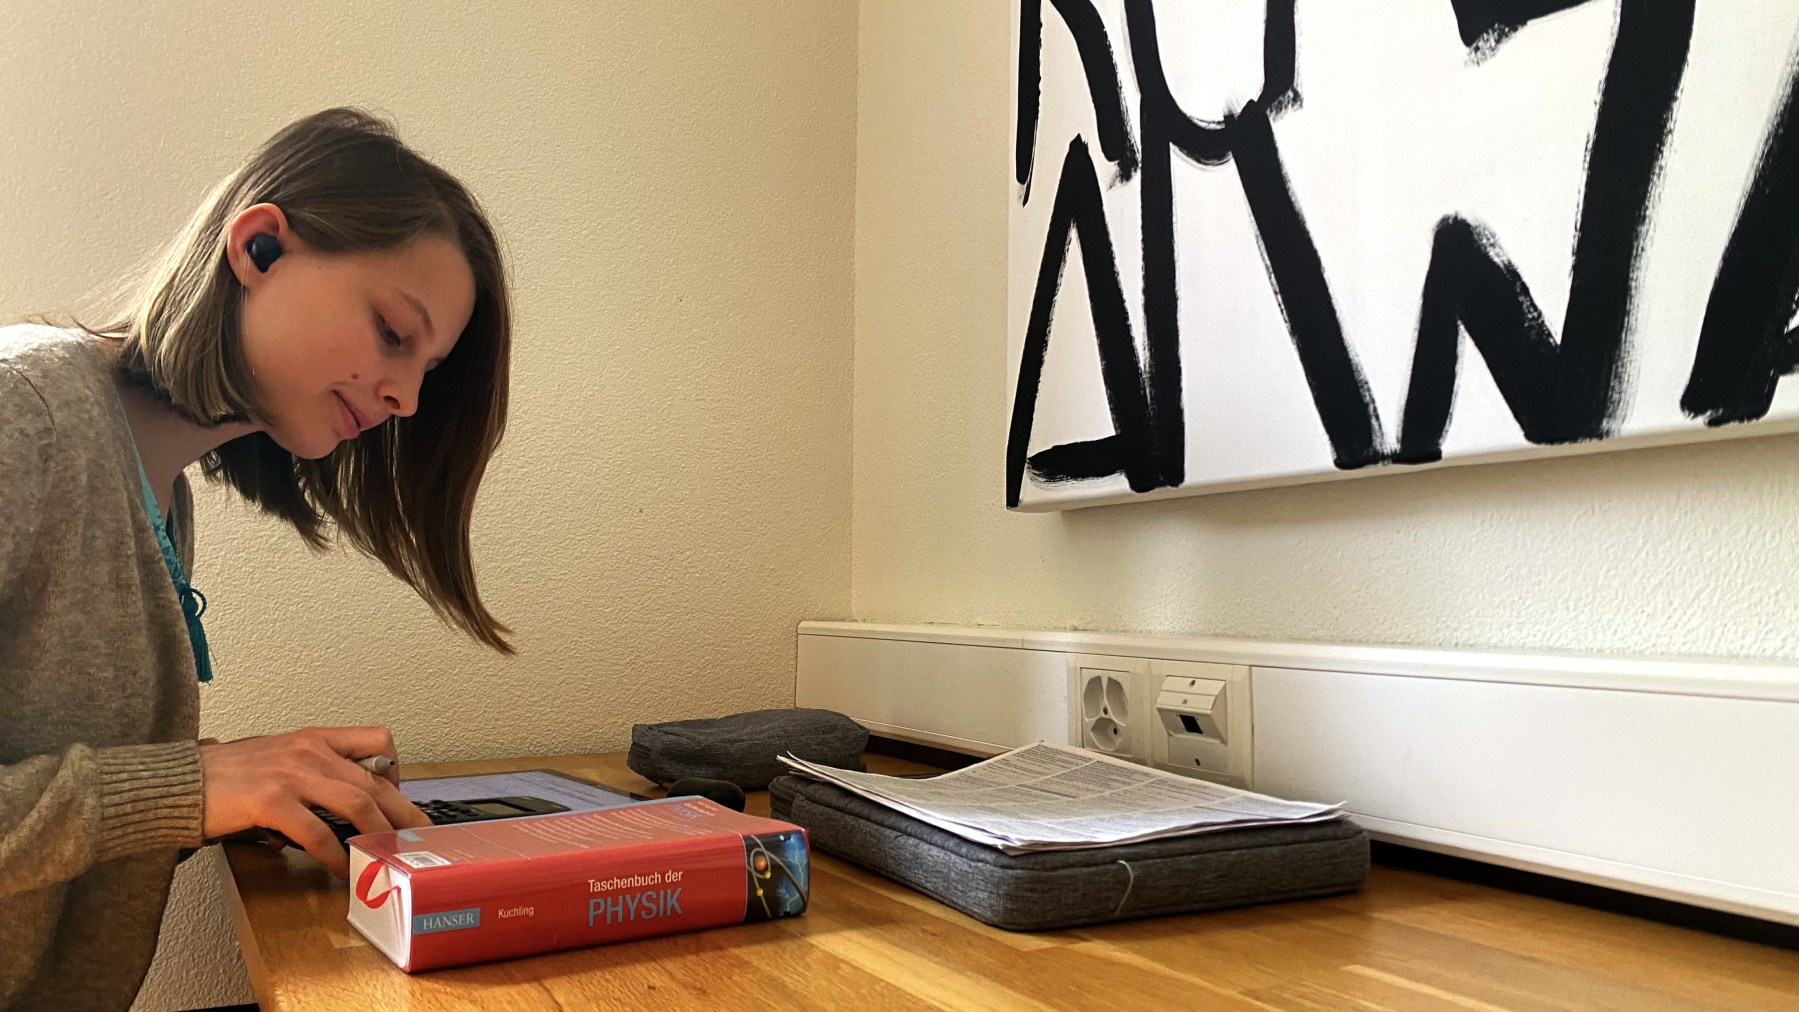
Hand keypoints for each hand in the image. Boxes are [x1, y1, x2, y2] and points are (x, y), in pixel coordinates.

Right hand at [199, 726, 430, 878]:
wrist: (176, 784)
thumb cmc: (224, 777)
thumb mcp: (277, 760)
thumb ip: (311, 775)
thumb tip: (341, 811)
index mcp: (314, 738)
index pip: (377, 740)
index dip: (396, 770)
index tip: (400, 797)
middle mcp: (309, 750)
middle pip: (375, 780)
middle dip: (403, 812)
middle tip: (419, 836)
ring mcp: (291, 774)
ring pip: (357, 804)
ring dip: (378, 834)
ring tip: (388, 856)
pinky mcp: (272, 801)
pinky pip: (317, 833)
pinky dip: (336, 855)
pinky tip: (341, 869)